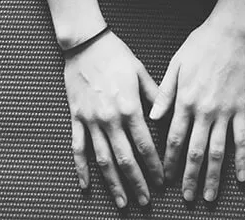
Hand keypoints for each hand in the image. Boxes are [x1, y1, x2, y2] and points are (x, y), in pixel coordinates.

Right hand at [64, 30, 164, 208]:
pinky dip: (81, 169)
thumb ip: (155, 95)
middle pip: (125, 159)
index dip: (154, 167)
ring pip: (103, 159)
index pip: (145, 145)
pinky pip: (78, 148)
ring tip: (122, 202)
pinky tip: (86, 186)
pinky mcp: (77, 118)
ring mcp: (91, 120)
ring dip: (113, 183)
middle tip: (146, 202)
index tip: (163, 182)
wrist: (85, 42)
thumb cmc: (116, 54)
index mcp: (129, 106)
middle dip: (137, 183)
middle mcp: (110, 118)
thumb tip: (167, 116)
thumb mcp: (140, 70)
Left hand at [148, 17, 244, 201]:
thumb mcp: (175, 64)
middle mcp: (204, 110)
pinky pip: (242, 138)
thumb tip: (153, 117)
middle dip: (189, 177)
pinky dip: (242, 159)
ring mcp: (224, 111)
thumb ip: (164, 93)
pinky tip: (241, 177)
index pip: (174, 138)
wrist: (229, 33)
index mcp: (185, 100)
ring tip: (209, 196)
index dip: (170, 161)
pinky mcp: (241, 107)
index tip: (166, 178)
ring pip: (218, 150)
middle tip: (186, 198)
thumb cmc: (200, 45)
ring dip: (213, 176)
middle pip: (195, 151)